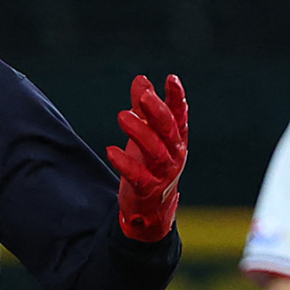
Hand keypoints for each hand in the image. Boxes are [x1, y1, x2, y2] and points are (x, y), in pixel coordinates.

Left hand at [106, 74, 187, 242]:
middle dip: (157, 112)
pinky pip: (138, 176)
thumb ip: (143, 109)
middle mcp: (174, 155)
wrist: (151, 210)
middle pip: (168, 130)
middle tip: (143, 96)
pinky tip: (110, 151)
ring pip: (156, 151)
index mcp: (176, 140)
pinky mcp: (147, 190)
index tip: (171, 78)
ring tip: (122, 116)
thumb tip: (141, 79)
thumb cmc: (150, 166)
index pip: (179, 116)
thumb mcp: (147, 135)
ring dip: (140, 133)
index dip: (176, 98)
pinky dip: (125, 164)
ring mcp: (162, 174)